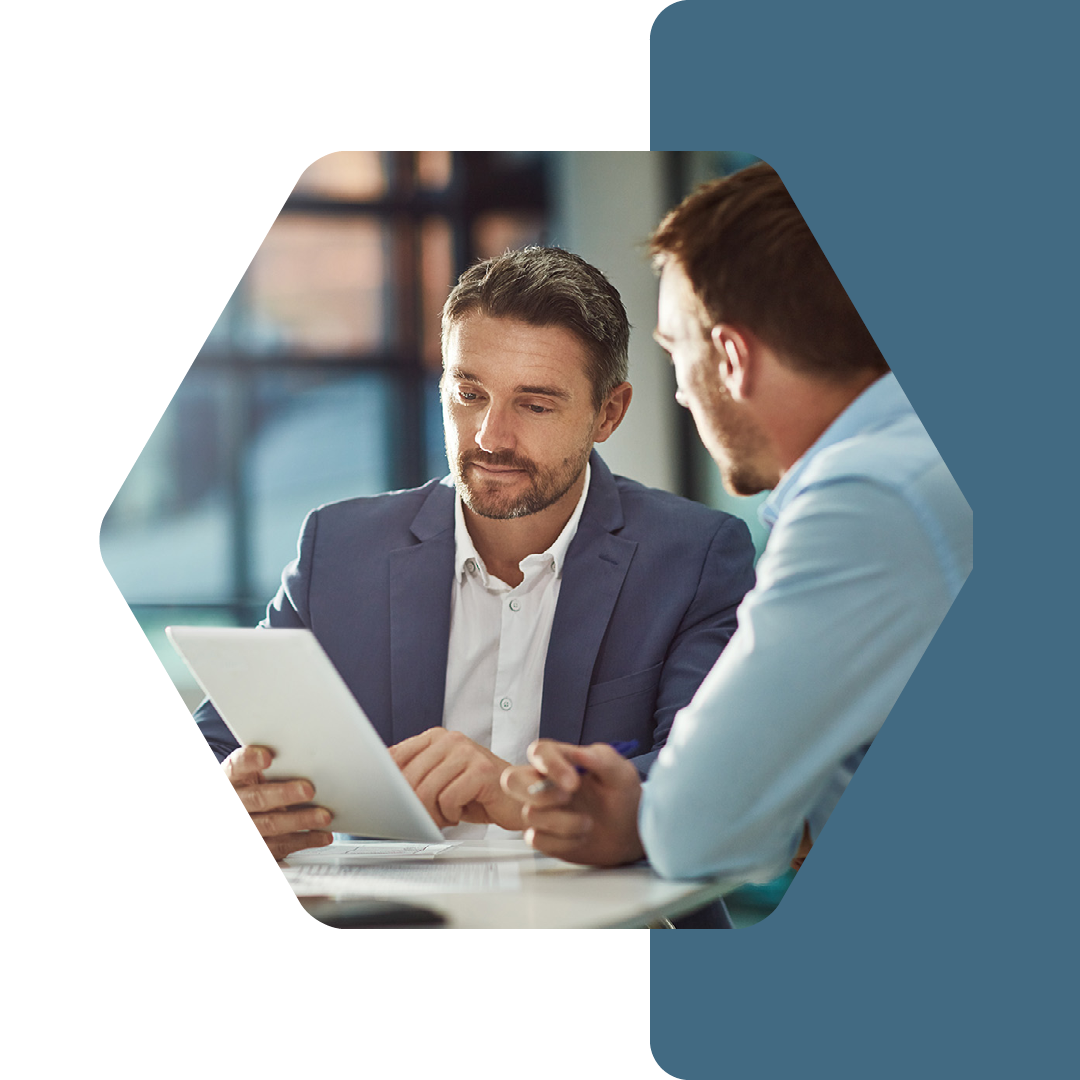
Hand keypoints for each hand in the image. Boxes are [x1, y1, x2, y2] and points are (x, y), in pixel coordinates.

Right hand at [222, 745, 332, 860]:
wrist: (238, 819)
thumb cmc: (254, 789)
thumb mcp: (254, 775)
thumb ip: (275, 767)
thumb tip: (306, 759)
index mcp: (231, 779)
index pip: (236, 766)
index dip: (250, 761)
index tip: (268, 757)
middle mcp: (233, 803)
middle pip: (256, 798)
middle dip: (283, 794)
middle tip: (308, 790)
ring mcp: (243, 829)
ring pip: (270, 825)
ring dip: (299, 820)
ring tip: (324, 816)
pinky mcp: (257, 849)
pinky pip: (280, 846)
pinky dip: (304, 841)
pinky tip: (322, 835)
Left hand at [389, 728, 522, 829]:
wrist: (518, 798)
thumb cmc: (477, 794)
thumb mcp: (440, 781)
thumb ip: (415, 777)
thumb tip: (380, 789)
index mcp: (436, 737)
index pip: (395, 756)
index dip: (387, 784)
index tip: (388, 802)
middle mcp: (451, 739)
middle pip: (409, 777)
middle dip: (412, 806)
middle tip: (425, 818)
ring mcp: (468, 752)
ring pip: (427, 790)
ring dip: (433, 813)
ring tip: (446, 816)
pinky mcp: (481, 771)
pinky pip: (448, 799)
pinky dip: (452, 814)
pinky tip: (462, 813)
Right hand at [500, 740, 645, 866]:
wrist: (630, 833)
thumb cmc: (623, 796)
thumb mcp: (621, 773)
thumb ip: (603, 759)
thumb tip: (581, 752)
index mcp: (561, 760)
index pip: (539, 751)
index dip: (550, 765)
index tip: (573, 782)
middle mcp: (544, 783)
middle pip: (512, 780)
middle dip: (536, 793)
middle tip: (567, 798)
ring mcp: (541, 810)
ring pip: (529, 814)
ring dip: (563, 822)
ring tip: (588, 823)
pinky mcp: (542, 835)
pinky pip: (535, 839)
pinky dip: (561, 841)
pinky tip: (580, 837)